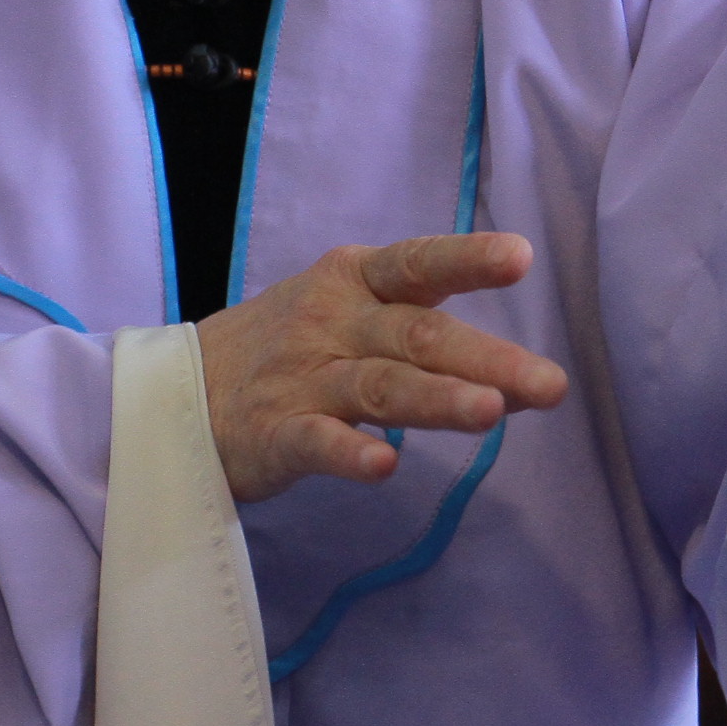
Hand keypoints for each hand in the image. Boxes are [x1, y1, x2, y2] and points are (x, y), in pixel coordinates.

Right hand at [194, 234, 565, 502]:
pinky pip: (315, 443)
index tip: (520, 257)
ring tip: (492, 412)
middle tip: (550, 385)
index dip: (467, 259)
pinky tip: (384, 468)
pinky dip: (350, 454)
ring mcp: (302, 379)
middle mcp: (332, 322)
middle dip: (486, 358)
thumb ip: (424, 335)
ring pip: (378, 388)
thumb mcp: (348, 314)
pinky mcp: (273, 434)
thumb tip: (518, 373)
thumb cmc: (286, 348)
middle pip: (415, 336)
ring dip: (436, 398)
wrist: (176, 393)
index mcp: (354, 280)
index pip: (417, 263)